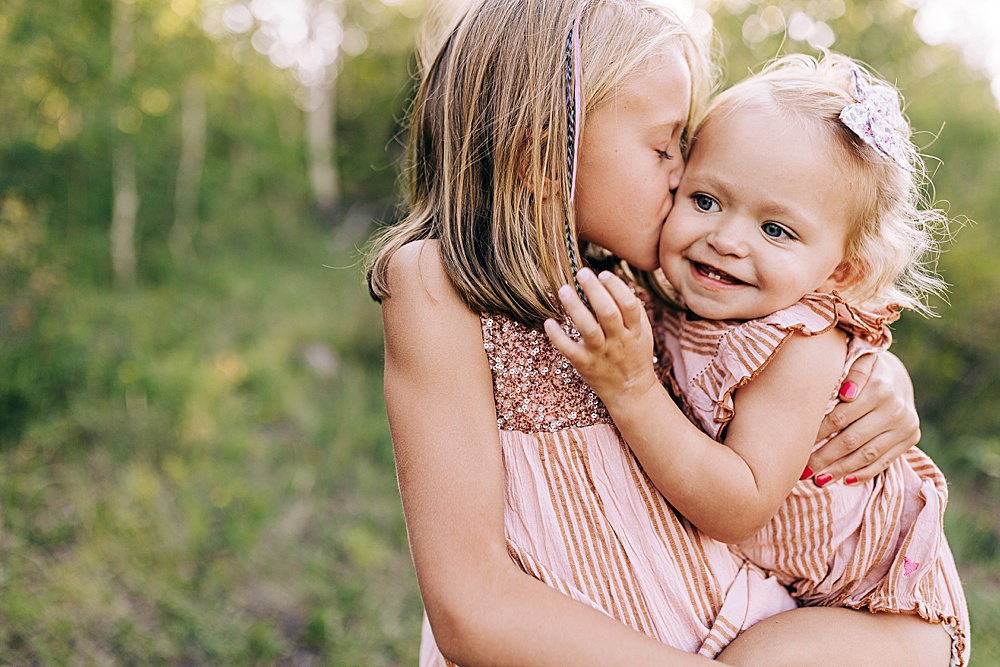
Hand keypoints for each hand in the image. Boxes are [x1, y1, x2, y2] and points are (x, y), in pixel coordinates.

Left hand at [543, 268, 657, 406]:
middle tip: (581, 273)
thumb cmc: (634, 355)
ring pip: (588, 329)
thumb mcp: (644, 334)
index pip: (628, 305)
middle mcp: (619, 341)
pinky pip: (569, 350)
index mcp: (635, 331)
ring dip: (575, 308)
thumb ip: (634, 310)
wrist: (631, 393)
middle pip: (607, 313)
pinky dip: (557, 336)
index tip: (603, 274)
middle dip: (594, 291)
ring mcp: (601, 354)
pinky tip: (549, 322)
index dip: (616, 287)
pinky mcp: (585, 365)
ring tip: (563, 290)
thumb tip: (615, 282)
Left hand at [805, 352, 918, 485]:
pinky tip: (845, 481)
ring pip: (867, 455)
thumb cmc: (862, 368)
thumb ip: (851, 373)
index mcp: (879, 387)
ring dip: (840, 471)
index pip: (840, 417)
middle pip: (851, 440)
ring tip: (818, 481)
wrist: (896, 375)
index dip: (817, 434)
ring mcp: (905, 426)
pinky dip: (864, 473)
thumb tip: (845, 394)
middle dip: (824, 458)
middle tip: (801, 471)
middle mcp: (895, 409)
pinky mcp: (910, 438)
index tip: (796, 445)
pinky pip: (884, 461)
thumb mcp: (857, 360)